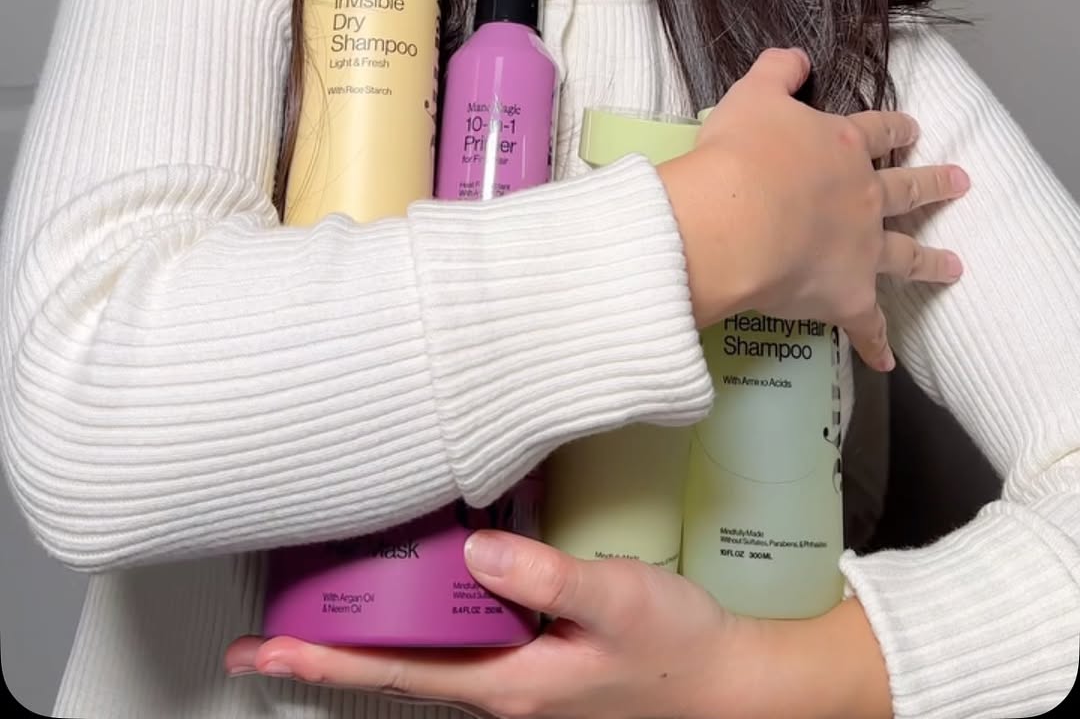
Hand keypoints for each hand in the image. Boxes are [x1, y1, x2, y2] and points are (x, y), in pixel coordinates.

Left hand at [224, 530, 746, 718]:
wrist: (729, 685)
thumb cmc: (676, 648)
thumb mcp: (617, 602)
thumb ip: (547, 577)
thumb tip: (474, 550)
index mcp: (507, 686)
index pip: (395, 674)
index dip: (327, 658)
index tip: (268, 650)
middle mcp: (500, 689)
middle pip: (395, 671)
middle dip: (328, 650)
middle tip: (265, 631)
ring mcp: (516, 678)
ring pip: (423, 657)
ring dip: (367, 636)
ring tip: (316, 607)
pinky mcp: (536, 658)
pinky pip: (459, 640)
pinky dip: (420, 620)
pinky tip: (415, 591)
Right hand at [657, 47, 968, 369]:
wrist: (734, 220)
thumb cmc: (739, 153)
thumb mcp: (752, 95)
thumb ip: (777, 72)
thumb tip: (797, 56)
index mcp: (841, 146)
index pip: (878, 132)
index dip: (895, 128)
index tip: (913, 128)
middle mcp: (862, 195)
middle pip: (906, 190)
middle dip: (934, 184)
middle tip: (960, 182)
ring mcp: (861, 248)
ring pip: (905, 254)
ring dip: (930, 261)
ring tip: (954, 266)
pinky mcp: (847, 296)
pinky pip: (865, 324)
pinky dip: (875, 342)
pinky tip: (885, 360)